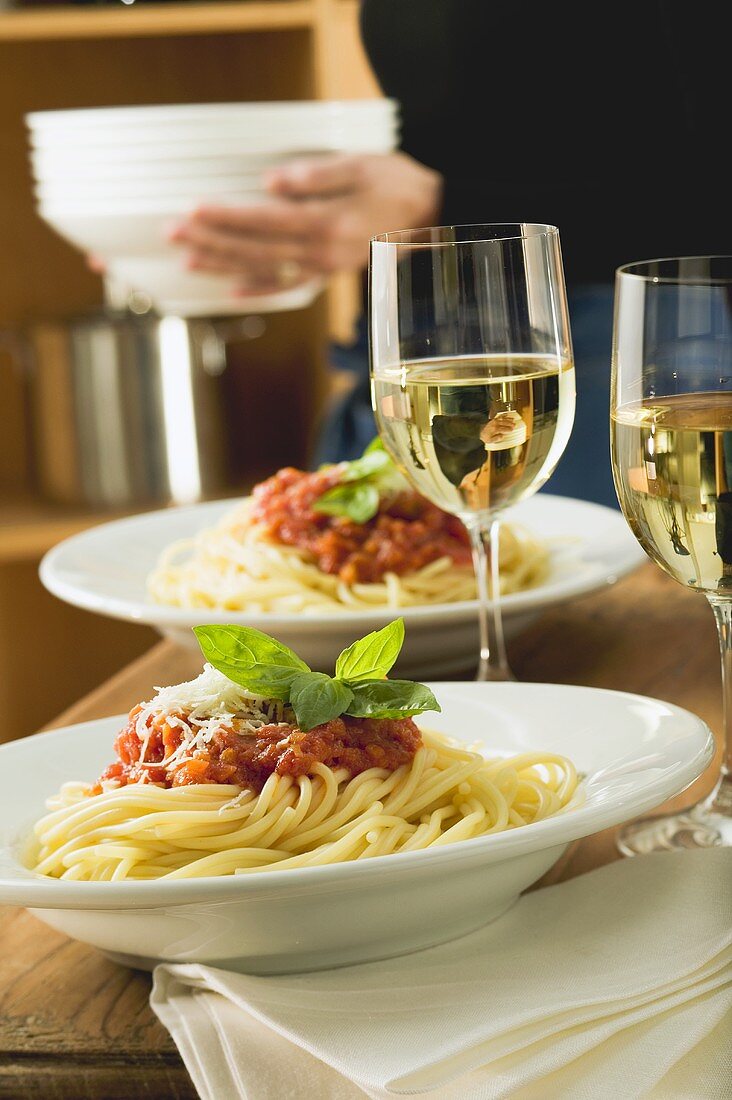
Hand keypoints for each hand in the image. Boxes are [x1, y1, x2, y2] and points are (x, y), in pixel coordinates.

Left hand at [167, 152, 442, 295]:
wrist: (431, 218)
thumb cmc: (397, 186)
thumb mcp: (362, 167)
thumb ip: (317, 176)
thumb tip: (273, 182)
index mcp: (327, 223)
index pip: (264, 221)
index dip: (225, 217)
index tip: (192, 210)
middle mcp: (320, 252)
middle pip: (254, 248)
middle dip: (209, 241)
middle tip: (172, 233)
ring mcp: (322, 267)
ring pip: (262, 269)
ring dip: (222, 265)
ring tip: (186, 260)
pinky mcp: (326, 272)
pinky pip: (287, 285)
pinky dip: (258, 290)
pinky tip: (231, 290)